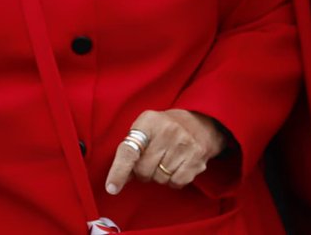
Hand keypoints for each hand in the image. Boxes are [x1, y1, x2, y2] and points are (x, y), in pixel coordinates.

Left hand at [104, 109, 226, 194]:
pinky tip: (177, 166)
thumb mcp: (144, 129)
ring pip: (160, 179)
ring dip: (159, 176)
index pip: (129, 150)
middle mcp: (167, 130)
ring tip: (167, 160)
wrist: (199, 123)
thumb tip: (117, 181)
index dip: (119, 171)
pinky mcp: (197, 157)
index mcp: (148, 121)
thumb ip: (130, 152)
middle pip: (144, 170)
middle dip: (144, 172)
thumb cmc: (164, 129)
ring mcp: (184, 143)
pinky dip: (173, 180)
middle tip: (152, 160)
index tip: (111, 188)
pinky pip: (176, 183)